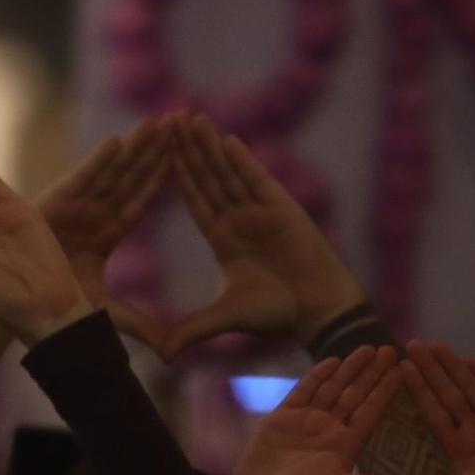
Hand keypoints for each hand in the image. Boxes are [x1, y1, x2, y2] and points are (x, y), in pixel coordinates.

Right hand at [38, 118, 170, 353]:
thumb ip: (137, 324)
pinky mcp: (57, 202)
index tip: (189, 157)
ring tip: (162, 120)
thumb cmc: (50, 298)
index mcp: (107, 233)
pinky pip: (84, 178)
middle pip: (132, 176)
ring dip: (137, 145)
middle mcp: (94, 213)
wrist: (14, 296)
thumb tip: (171, 352)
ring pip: (113, 171)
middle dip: (156, 149)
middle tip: (184, 120)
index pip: (141, 201)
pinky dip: (101, 160)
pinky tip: (122, 142)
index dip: (163, 177)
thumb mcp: (103, 309)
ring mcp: (76, 205)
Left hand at [164, 114, 363, 359]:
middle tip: (166, 120)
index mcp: (223, 239)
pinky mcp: (282, 208)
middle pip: (207, 178)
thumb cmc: (277, 315)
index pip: (194, 200)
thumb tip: (160, 356)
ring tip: (188, 119)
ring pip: (228, 172)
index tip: (156, 152)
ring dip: (208, 147)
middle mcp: (239, 220)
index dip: (176, 175)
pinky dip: (241, 160)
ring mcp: (261, 211)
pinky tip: (224, 139)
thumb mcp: (225, 318)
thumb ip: (192, 329)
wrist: (318, 312)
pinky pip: (256, 180)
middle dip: (187, 150)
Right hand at [227, 347, 410, 474]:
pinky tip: (332, 360)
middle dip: (373, 373)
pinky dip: (318, 375)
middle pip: (356, 395)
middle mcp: (330, 431)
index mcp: (347, 445)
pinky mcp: (283, 418)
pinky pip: (304, 390)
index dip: (386, 390)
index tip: (402, 369)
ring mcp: (307, 423)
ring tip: (367, 348)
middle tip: (390, 349)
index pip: (372, 411)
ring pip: (334, 389)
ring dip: (350, 369)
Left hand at [402, 342, 474, 474]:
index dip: (418, 389)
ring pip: (471, 388)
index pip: (433, 410)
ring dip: (454, 367)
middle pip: (448, 393)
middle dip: (431, 369)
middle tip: (412, 344)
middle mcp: (472, 431)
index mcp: (457, 446)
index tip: (403, 367)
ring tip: (436, 344)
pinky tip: (471, 360)